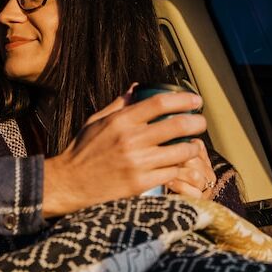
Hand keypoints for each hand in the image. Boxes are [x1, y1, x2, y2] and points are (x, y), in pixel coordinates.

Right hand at [41, 89, 207, 215]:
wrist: (70, 184)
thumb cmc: (83, 151)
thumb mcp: (97, 122)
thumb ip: (119, 105)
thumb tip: (137, 87)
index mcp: (121, 121)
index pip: (159, 103)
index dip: (183, 99)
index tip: (195, 100)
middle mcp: (131, 140)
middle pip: (176, 125)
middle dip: (196, 122)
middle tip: (201, 122)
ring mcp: (137, 163)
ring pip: (179, 152)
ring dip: (192, 147)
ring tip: (194, 145)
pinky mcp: (141, 184)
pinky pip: (171, 173)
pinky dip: (179, 167)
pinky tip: (180, 164)